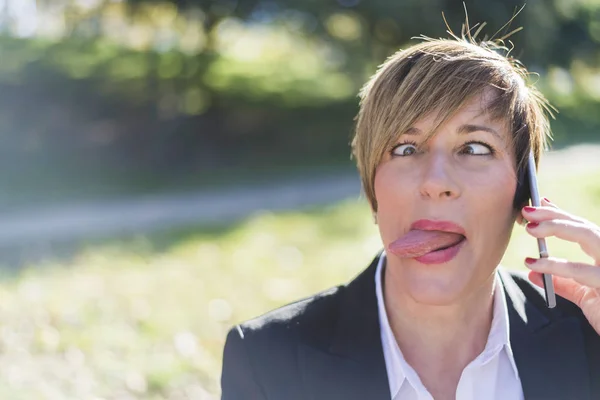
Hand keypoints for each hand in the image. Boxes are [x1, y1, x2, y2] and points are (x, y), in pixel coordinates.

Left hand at [521, 198, 599, 333]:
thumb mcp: (585, 295)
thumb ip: (562, 282)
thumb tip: (534, 270)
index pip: (583, 228)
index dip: (560, 214)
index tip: (538, 203)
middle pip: (585, 226)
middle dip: (555, 216)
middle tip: (528, 211)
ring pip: (589, 236)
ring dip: (557, 228)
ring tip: (530, 228)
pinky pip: (581, 271)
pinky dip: (555, 265)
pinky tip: (534, 263)